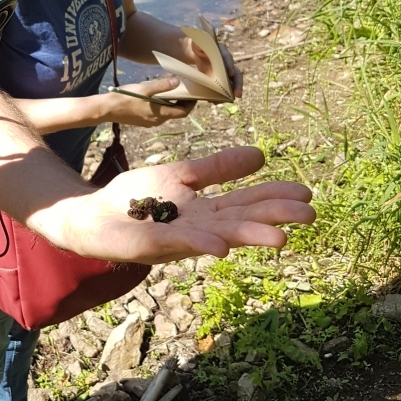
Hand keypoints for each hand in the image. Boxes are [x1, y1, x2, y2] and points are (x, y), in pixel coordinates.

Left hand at [53, 147, 313, 263]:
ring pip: (216, 238)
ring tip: (280, 239)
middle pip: (239, 222)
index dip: (274, 198)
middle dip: (273, 219)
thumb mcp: (182, 175)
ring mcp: (172, 239)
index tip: (307, 193)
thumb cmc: (136, 199)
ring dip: (247, 238)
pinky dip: (199, 244)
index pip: (245, 203)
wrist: (91, 213)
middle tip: (309, 215)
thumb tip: (261, 155)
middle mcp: (196, 229)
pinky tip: (220, 245)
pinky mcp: (146, 244)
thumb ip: (217, 168)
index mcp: (205, 211)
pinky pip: (175, 244)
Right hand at [105, 78, 195, 126]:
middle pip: (176, 113)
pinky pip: (157, 113)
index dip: (191, 104)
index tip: (194, 94)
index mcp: (160, 115)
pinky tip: (156, 95)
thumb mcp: (144, 89)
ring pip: (166, 113)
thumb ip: (162, 85)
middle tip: (185, 89)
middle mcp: (157, 121)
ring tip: (171, 89)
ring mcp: (149, 122)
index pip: (183, 113)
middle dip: (182, 102)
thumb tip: (178, 81)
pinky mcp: (142, 120)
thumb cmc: (125, 98)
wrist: (106, 109)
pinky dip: (162, 105)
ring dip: (171, 103)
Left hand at [190, 39, 242, 96]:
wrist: (196, 50)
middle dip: (238, 84)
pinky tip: (215, 101)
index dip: (228, 65)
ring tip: (227, 101)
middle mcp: (227, 62)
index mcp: (221, 51)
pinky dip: (221, 95)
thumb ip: (199, 39)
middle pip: (236, 73)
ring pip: (232, 82)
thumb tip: (199, 37)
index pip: (227, 57)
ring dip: (231, 92)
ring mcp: (224, 71)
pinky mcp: (220, 78)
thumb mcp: (197, 40)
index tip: (230, 73)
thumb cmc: (198, 44)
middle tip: (238, 94)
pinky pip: (224, 88)